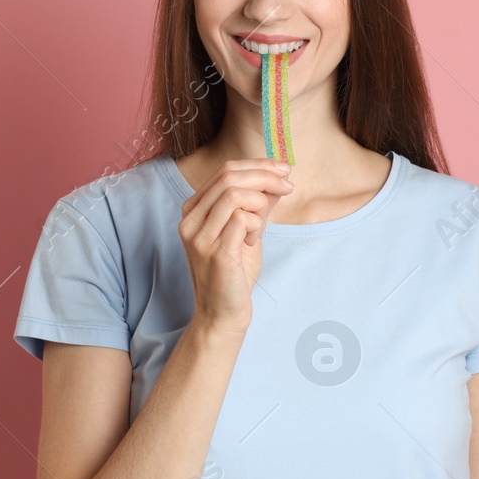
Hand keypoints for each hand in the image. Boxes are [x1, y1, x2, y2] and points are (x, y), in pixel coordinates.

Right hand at [177, 158, 292, 338]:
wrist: (223, 313)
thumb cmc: (234, 273)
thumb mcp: (246, 231)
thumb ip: (257, 204)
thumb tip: (278, 177)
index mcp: (194, 210)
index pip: (224, 171)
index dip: (258, 165)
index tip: (283, 170)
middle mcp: (190, 220)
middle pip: (229, 176)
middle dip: (265, 176)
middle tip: (288, 185)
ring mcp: (199, 236)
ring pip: (234, 194)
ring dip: (260, 202)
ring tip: (262, 223)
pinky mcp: (215, 252)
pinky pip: (241, 219)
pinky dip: (256, 224)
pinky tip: (253, 240)